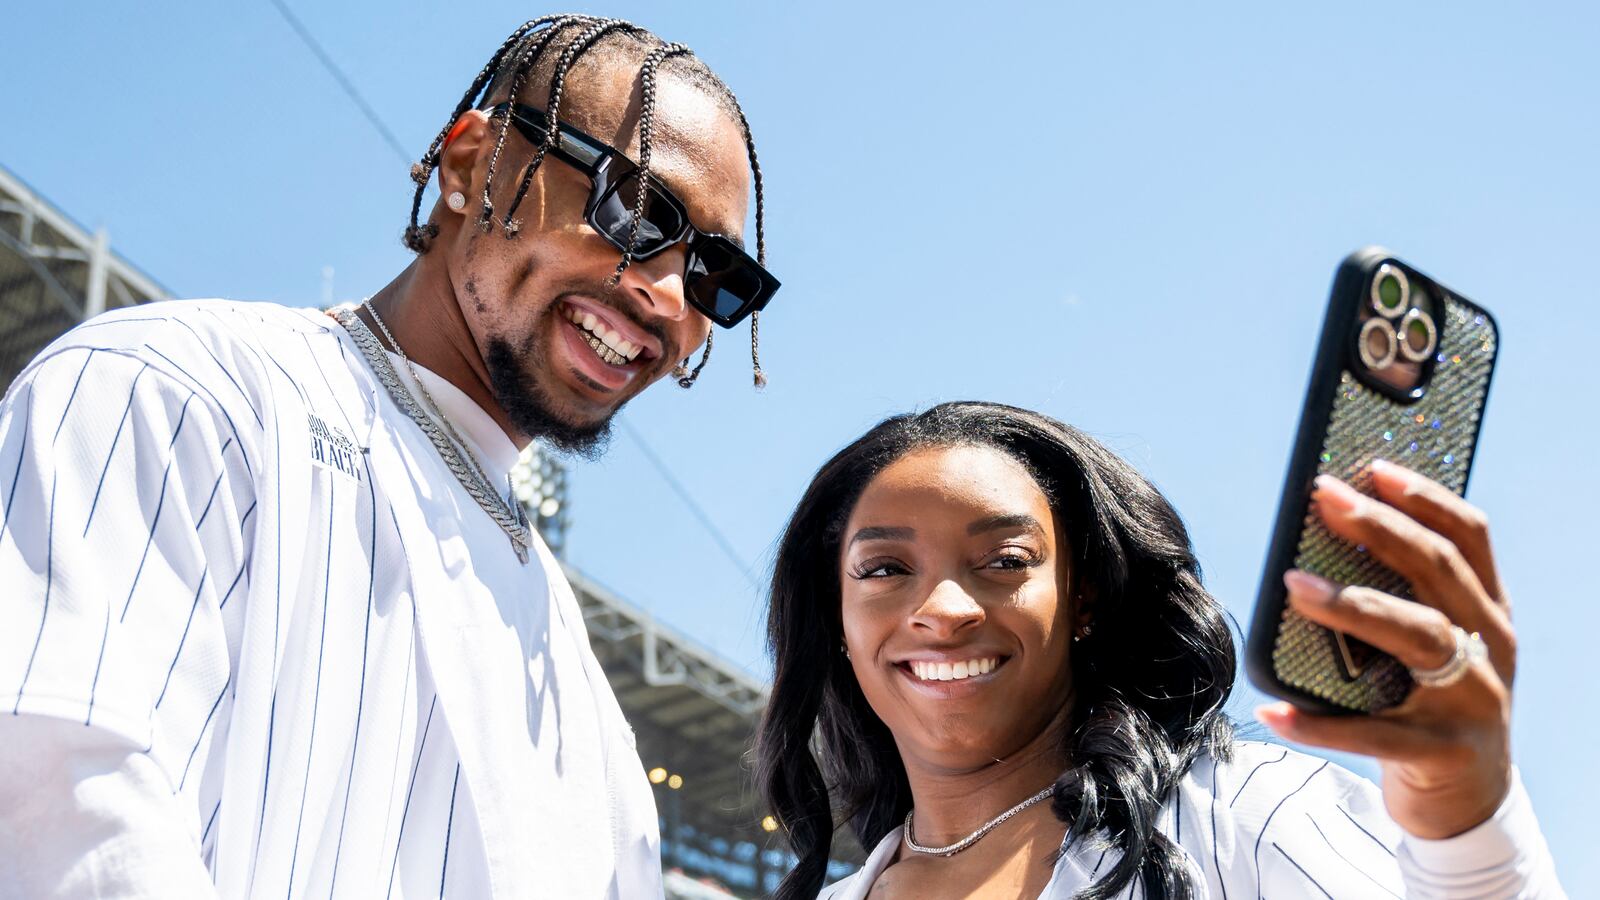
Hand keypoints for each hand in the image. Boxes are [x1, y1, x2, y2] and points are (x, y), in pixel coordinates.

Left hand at [1256, 459, 1515, 839]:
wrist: (1470, 803)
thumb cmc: (1431, 705)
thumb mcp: (1432, 646)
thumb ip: (1400, 598)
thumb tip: (1324, 537)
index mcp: (1487, 612)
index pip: (1468, 538)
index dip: (1425, 497)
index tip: (1373, 467)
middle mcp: (1490, 648)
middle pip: (1438, 571)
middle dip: (1380, 529)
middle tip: (1323, 498)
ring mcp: (1472, 700)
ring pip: (1415, 635)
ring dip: (1351, 604)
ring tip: (1294, 586)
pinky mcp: (1443, 752)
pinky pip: (1372, 733)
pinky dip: (1318, 722)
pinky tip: (1274, 710)